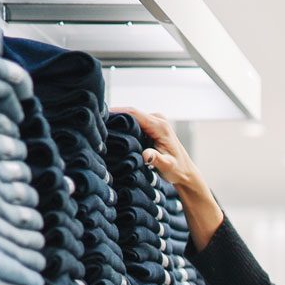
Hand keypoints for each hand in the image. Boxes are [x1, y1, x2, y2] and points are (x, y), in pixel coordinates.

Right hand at [112, 106, 223, 248]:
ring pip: (132, 117)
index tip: (102, 115)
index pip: (134, 114)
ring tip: (104, 128)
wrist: (186, 171)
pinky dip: (126, 126)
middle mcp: (158, 119)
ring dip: (120, 122)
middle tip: (99, 125)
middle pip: (131, 113)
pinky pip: (136, 122)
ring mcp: (156, 121)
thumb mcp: (167, 166)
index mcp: (160, 126)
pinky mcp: (153, 125)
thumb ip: (156, 159)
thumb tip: (145, 155)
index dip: (117, 112)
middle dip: (116, 117)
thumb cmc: (177, 169)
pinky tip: (116, 132)